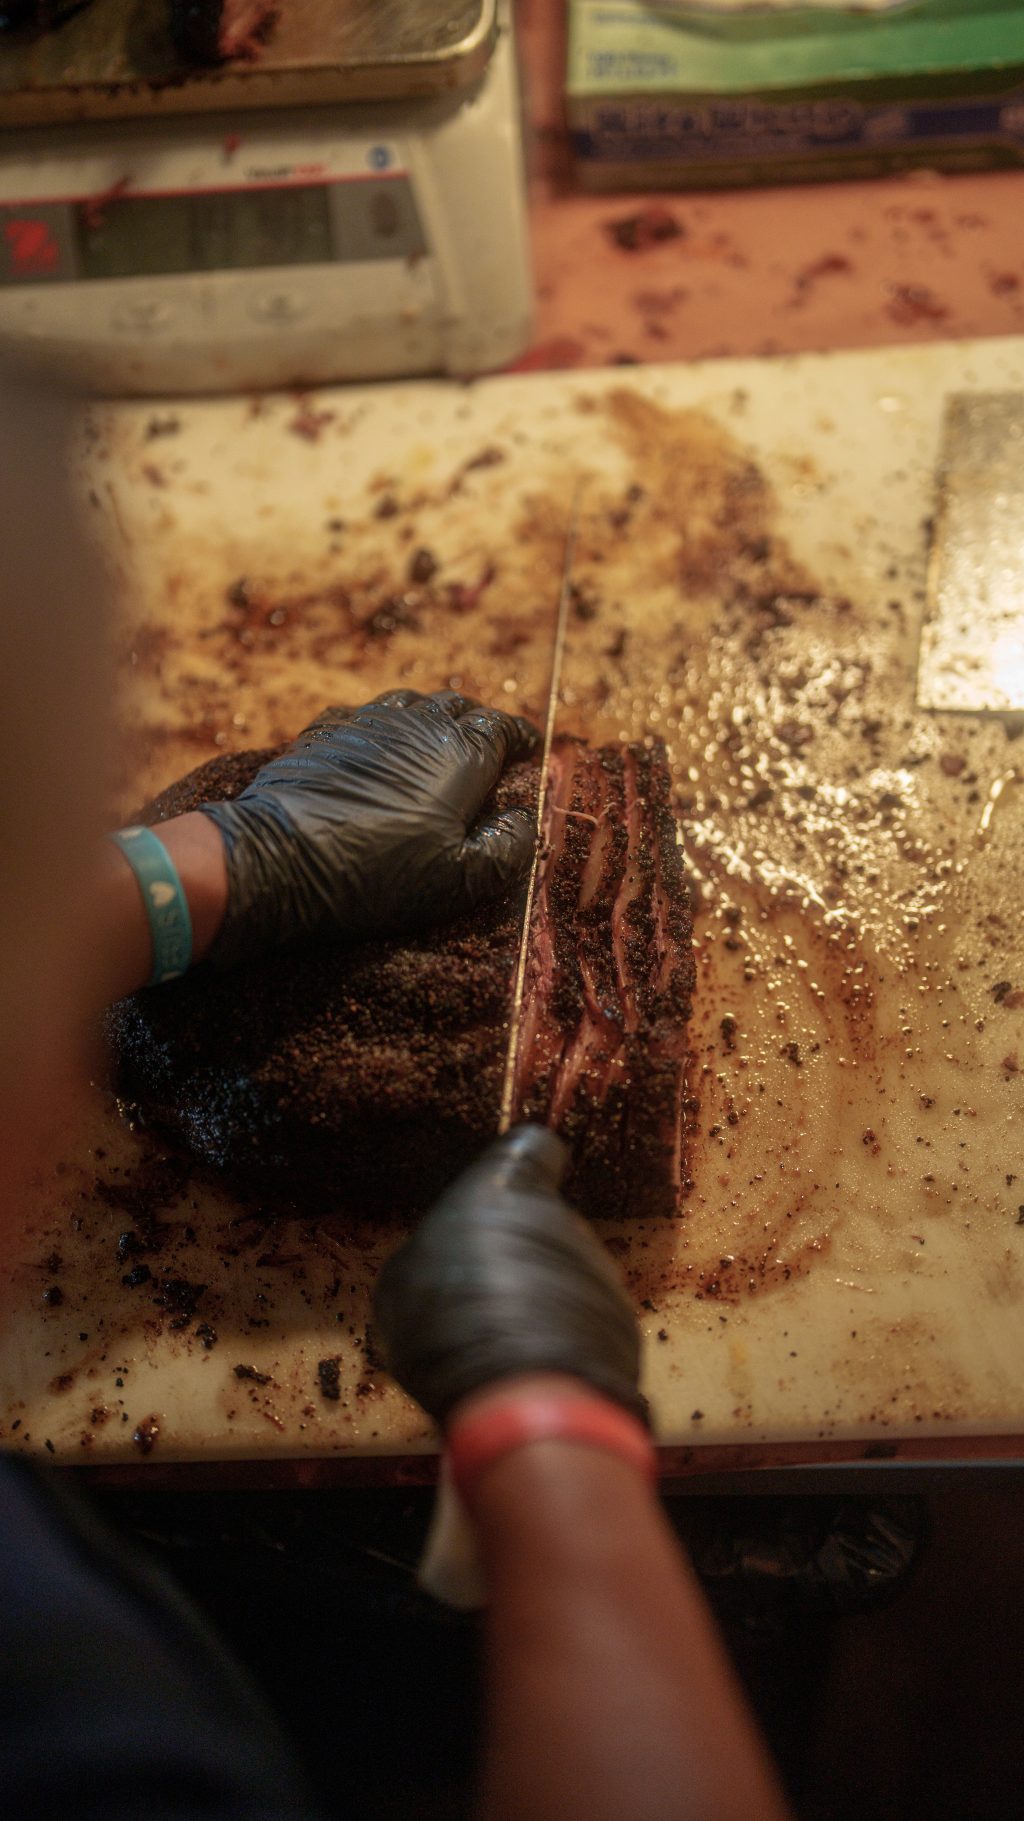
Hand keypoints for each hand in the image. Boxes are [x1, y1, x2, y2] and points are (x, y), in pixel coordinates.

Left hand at [200, 690, 537, 965]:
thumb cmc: (376, 877)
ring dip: (431, 716)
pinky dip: (385, 724)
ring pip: (411, 702)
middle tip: (490, 743)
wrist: (279, 863)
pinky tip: (379, 743)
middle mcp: (416, 726)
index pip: (501, 728)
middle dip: (480, 721)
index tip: (530, 749)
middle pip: (457, 706)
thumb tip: (524, 820)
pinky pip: (365, 714)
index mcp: (459, 755)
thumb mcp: (459, 881)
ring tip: (437, 737)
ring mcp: (366, 723)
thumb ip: (506, 848)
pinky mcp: (324, 733)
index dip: (520, 737)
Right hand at [373, 1125, 645, 1425]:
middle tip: (478, 1296)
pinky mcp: (623, 1321)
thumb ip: (433, 1250)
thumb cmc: (450, 1318)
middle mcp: (562, 1218)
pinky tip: (531, 1369)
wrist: (526, 1392)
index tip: (506, 1189)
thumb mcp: (403, 1279)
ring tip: (500, 1343)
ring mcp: (599, 1269)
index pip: (532, 1147)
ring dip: (540, 1300)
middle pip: (543, 1224)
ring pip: (565, 1275)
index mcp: (506, 1188)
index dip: (521, 1166)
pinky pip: (586, 1321)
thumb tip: (440, 1258)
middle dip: (517, 1253)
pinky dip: (563, 1339)